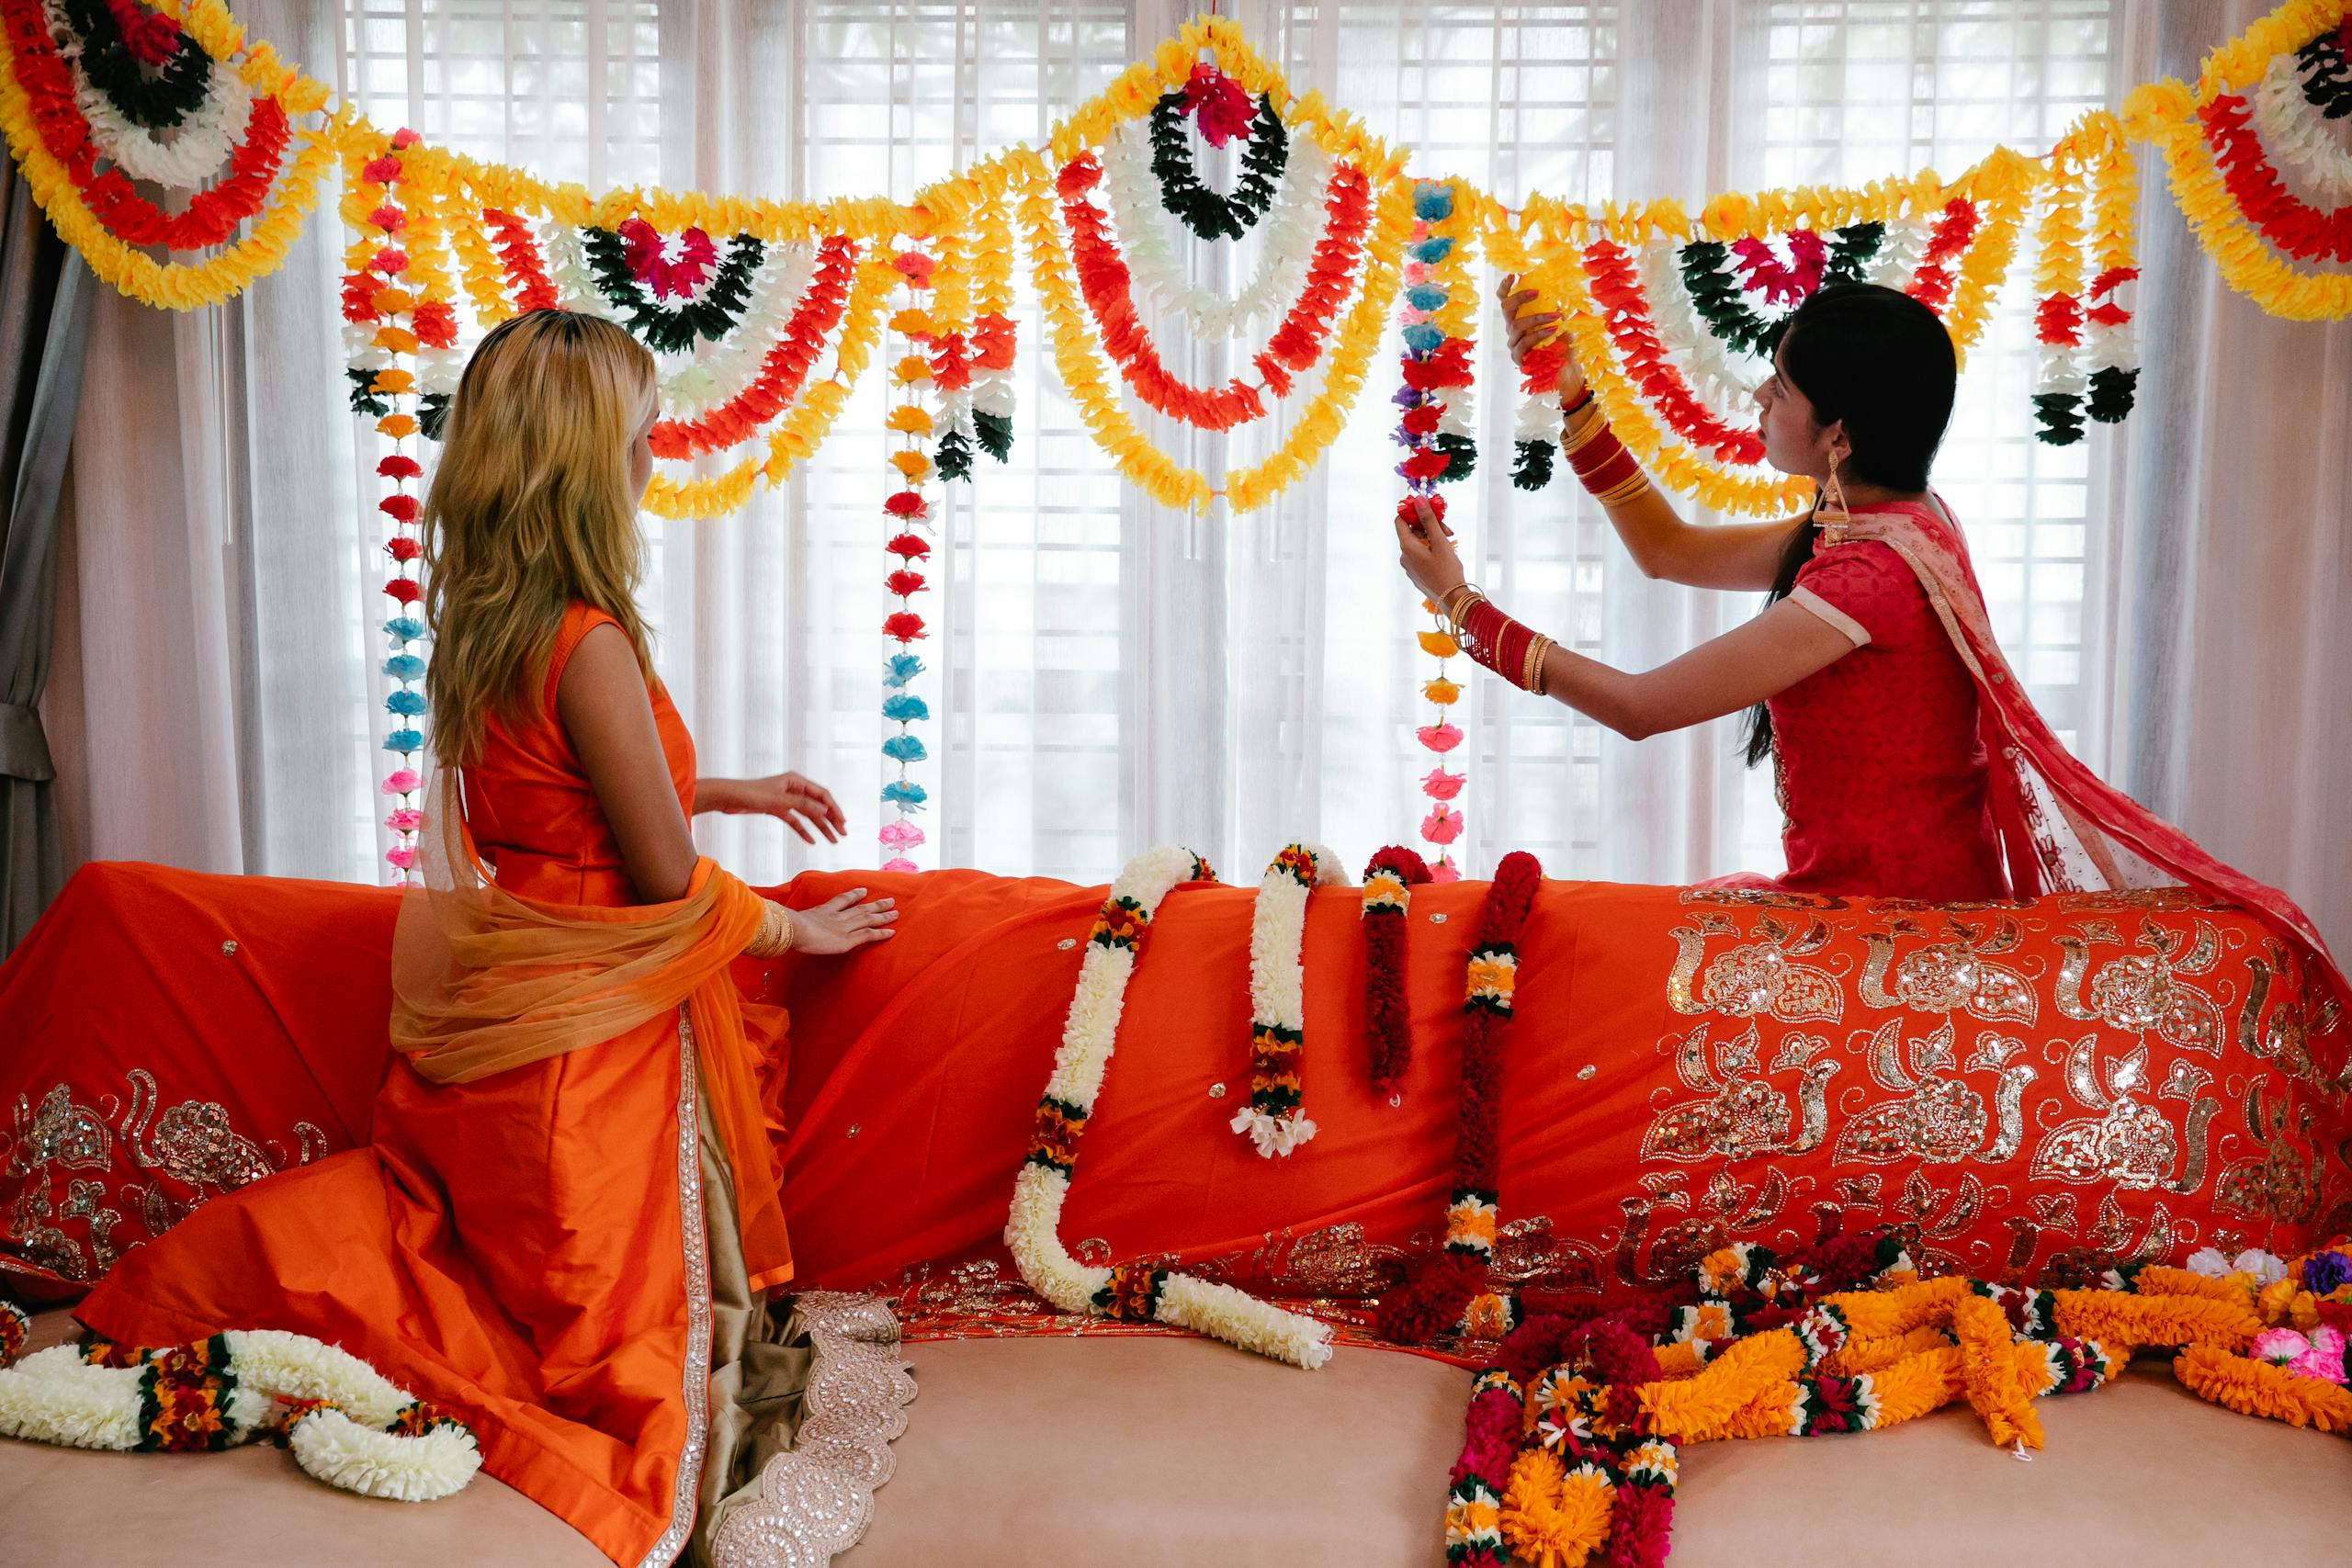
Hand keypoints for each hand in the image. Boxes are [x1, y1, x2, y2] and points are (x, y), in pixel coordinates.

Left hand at [706, 772, 845, 844]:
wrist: (728, 798)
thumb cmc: (751, 793)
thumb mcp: (779, 800)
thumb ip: (803, 805)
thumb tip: (825, 809)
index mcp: (796, 781)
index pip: (822, 795)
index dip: (834, 809)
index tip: (843, 823)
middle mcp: (794, 789)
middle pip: (818, 805)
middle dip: (831, 820)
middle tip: (842, 835)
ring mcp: (786, 800)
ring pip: (808, 815)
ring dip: (820, 827)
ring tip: (832, 841)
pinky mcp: (778, 809)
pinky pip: (795, 821)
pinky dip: (803, 831)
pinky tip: (811, 841)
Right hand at [790, 887, 896, 954]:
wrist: (795, 929)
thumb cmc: (788, 926)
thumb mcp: (791, 919)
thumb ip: (794, 919)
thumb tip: (786, 919)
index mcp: (824, 910)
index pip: (842, 900)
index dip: (854, 895)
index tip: (863, 891)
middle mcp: (837, 916)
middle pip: (861, 908)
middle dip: (876, 904)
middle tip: (890, 899)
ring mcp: (844, 927)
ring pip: (869, 919)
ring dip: (883, 915)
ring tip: (896, 912)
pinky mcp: (848, 939)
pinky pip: (869, 934)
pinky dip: (881, 932)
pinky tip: (892, 931)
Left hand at [1395, 498, 1467, 605]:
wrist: (1452, 599)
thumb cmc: (1447, 571)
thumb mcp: (1439, 542)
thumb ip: (1428, 520)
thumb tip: (1417, 499)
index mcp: (1407, 547)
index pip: (1400, 521)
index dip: (1412, 512)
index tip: (1428, 510)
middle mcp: (1404, 556)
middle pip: (1412, 532)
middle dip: (1429, 526)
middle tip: (1448, 530)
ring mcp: (1409, 566)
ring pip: (1418, 543)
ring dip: (1433, 538)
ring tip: (1450, 542)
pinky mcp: (1416, 574)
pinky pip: (1421, 555)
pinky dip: (1431, 549)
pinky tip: (1445, 553)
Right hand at [1497, 273, 1585, 403]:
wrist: (1567, 371)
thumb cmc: (1563, 344)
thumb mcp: (1561, 321)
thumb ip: (1555, 306)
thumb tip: (1558, 288)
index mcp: (1519, 318)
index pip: (1505, 300)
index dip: (1505, 287)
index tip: (1513, 274)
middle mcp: (1513, 330)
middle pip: (1506, 309)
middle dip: (1520, 297)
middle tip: (1537, 292)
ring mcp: (1514, 344)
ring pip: (1516, 325)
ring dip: (1537, 318)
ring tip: (1556, 316)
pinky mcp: (1518, 358)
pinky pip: (1524, 343)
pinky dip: (1539, 334)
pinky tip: (1553, 329)